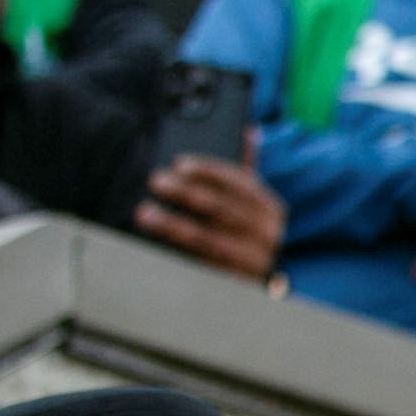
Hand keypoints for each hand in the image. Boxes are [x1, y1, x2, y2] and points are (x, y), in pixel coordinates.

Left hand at [136, 147, 285, 283]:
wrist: (253, 283)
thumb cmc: (240, 233)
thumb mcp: (246, 202)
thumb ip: (243, 169)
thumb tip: (247, 129)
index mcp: (270, 208)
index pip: (241, 183)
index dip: (210, 171)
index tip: (179, 163)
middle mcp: (268, 235)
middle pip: (223, 210)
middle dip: (187, 194)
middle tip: (156, 181)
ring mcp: (253, 262)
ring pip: (209, 240)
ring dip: (174, 225)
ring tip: (145, 213)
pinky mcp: (233, 286)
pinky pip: (202, 268)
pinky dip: (177, 254)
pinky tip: (155, 244)